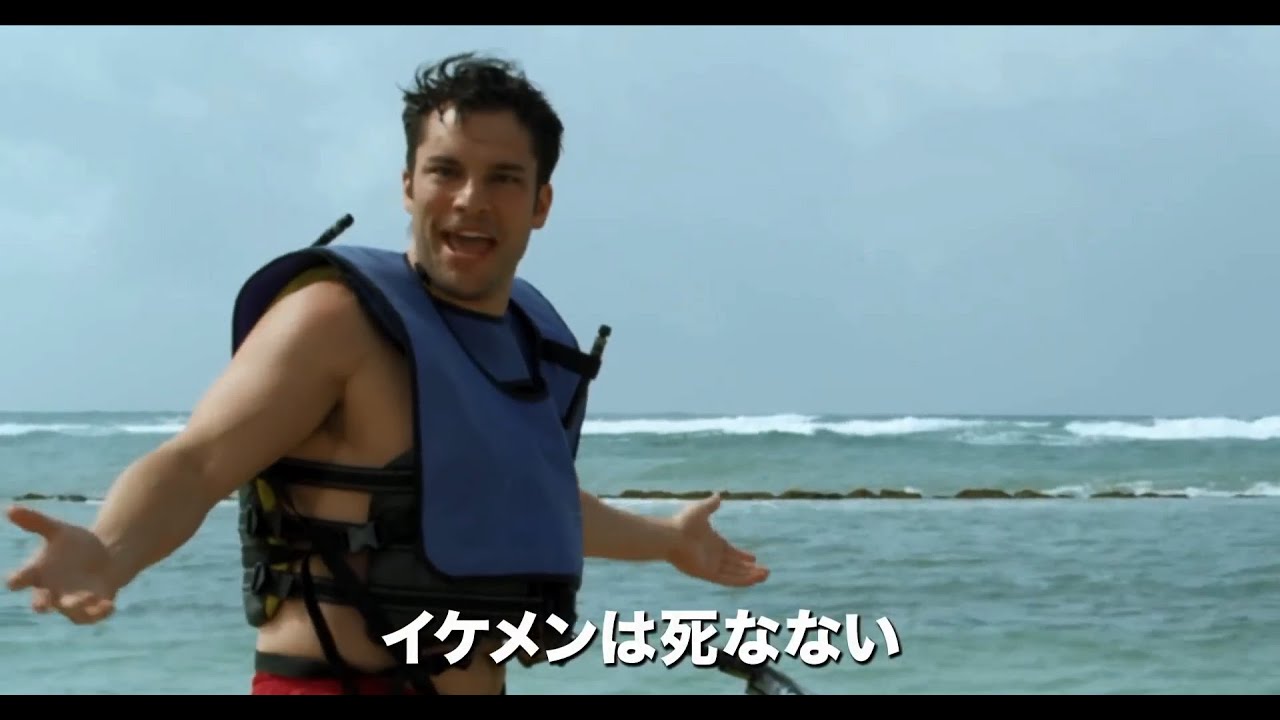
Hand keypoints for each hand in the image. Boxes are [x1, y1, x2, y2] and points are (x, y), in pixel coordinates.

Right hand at [5, 505, 118, 623]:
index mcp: (38, 574)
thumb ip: (35, 522)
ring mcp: (72, 601)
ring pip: (70, 610)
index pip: (21, 579)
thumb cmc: (75, 545)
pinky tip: (110, 606)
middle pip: (41, 602)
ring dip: (76, 606)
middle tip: (42, 605)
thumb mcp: (58, 530)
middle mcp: (51, 592)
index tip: (15, 581)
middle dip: (42, 603)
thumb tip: (9, 508)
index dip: (17, 580)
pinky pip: (93, 616)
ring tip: (86, 597)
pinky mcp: (92, 607)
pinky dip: (100, 613)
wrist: (104, 557)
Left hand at [665, 493, 768, 587]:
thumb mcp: (701, 510)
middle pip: (735, 566)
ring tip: (765, 575)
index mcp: (713, 544)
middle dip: (750, 569)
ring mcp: (711, 566)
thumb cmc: (683, 523)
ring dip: (750, 576)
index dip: (742, 556)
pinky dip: (742, 580)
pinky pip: (728, 580)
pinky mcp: (708, 574)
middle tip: (765, 571)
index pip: (731, 553)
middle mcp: (713, 557)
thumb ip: (711, 504)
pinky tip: (754, 579)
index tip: (754, 558)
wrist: (670, 536)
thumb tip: (718, 495)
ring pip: (734, 574)